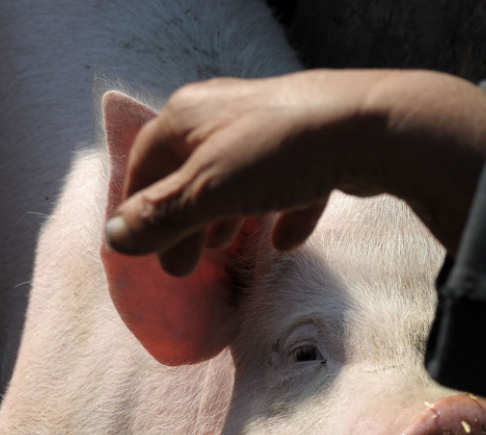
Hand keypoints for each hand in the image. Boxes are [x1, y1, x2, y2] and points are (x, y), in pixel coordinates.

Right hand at [106, 69, 485, 274]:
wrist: (368, 129)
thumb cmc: (278, 154)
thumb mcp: (209, 190)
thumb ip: (164, 216)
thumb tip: (117, 239)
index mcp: (189, 116)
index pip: (146, 163)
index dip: (139, 209)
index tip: (141, 251)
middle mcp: (226, 114)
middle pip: (192, 174)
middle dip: (186, 221)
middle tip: (184, 268)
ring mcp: (274, 129)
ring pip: (240, 178)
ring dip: (228, 215)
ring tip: (225, 249)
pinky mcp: (317, 148)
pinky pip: (291, 185)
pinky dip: (284, 213)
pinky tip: (288, 242)